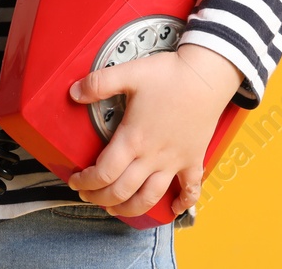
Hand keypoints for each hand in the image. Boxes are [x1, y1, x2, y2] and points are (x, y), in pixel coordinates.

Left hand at [66, 44, 243, 218]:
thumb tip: (74, 92)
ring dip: (130, 209)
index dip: (86, 182)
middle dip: (100, 198)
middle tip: (89, 195)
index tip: (77, 180)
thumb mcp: (129, 73)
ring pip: (150, 197)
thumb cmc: (171, 75)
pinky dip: (182, 203)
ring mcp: (174, 161)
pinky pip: (190, 189)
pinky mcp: (193, 159)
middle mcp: (152, 156)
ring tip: (116, 208)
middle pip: (121, 191)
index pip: (103, 173)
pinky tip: (174, 208)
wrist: (207, 74)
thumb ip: (99, 83)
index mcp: (133, 138)